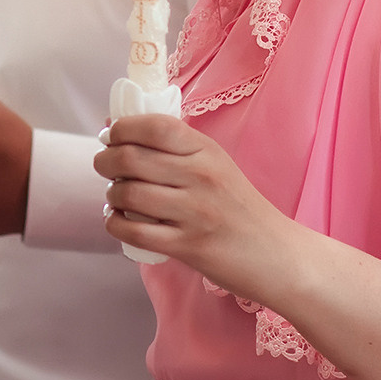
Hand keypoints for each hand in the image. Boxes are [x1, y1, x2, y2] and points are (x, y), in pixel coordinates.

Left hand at [94, 113, 292, 295]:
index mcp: (207, 150)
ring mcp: (194, 212)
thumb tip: (114, 126)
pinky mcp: (188, 246)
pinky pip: (134, 232)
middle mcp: (201, 176)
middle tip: (105, 167)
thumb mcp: (215, 165)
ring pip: (128, 194)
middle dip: (105, 161)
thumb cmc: (240, 207)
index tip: (111, 136)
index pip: (155, 126)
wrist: (275, 254)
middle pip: (131, 158)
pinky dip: (116, 224)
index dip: (122, 128)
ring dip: (111, 195)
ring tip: (116, 197)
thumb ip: (174, 147)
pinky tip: (119, 220)